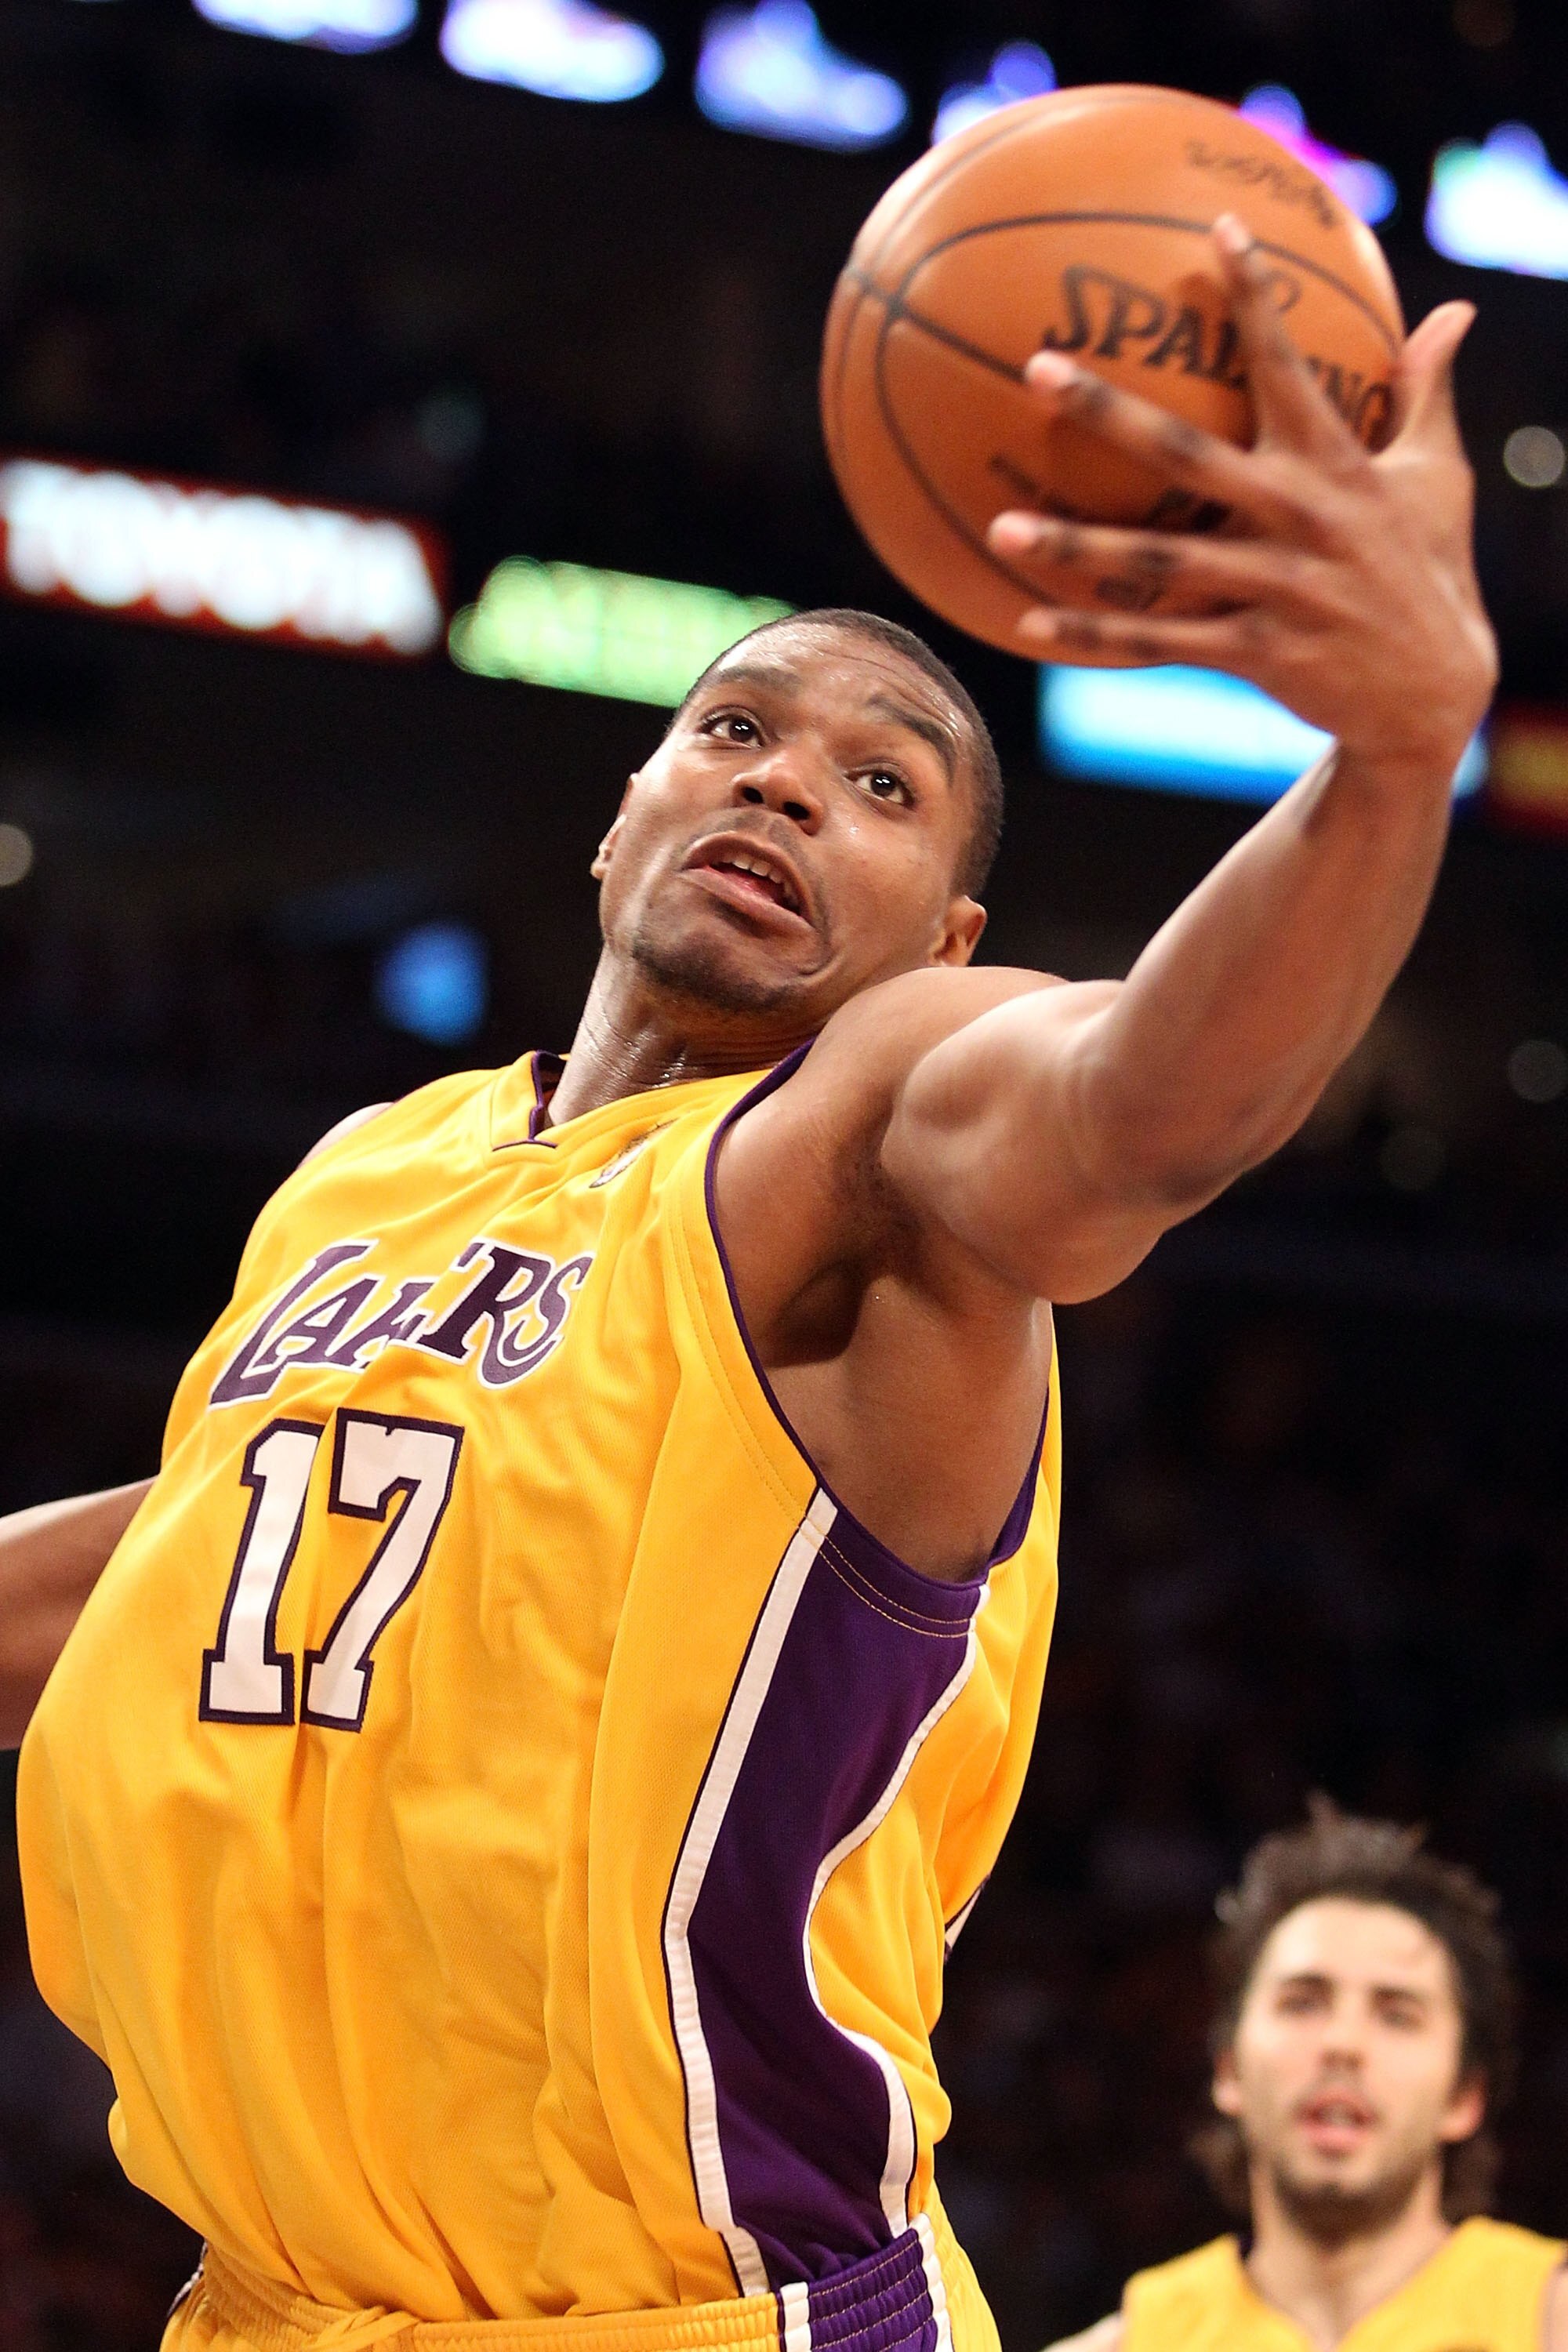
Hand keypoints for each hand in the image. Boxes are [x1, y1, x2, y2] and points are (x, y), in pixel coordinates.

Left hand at [986, 214, 1497, 781]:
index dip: (1255, 297)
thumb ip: (1428, 392)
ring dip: (1077, 547)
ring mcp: (1274, 590)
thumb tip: (1458, 309)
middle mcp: (1299, 520)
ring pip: (1158, 563)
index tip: (1217, 226)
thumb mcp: (1439, 476)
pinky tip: (1026, 626)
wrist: (1434, 693)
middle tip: (1035, 370)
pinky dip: (1094, 638)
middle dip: (1110, 412)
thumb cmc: (1429, 568)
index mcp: (1338, 465)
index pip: (1290, 365)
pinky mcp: (1255, 652)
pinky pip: (1159, 644)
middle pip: (1187, 456)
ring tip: (1000, 528)